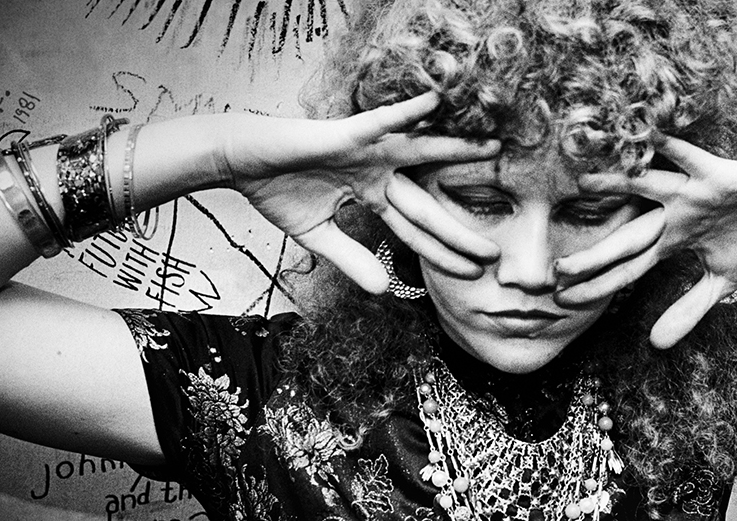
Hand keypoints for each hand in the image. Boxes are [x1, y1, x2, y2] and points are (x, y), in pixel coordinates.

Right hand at [220, 93, 500, 293]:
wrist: (240, 161)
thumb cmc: (276, 188)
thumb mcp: (317, 235)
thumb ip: (351, 258)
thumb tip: (383, 290)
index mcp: (373, 194)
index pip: (415, 232)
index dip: (442, 253)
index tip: (473, 275)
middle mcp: (378, 171)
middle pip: (427, 204)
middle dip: (459, 231)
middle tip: (495, 254)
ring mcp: (366, 150)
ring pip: (420, 152)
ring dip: (458, 150)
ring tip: (496, 149)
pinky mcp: (346, 134)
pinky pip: (382, 121)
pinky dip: (408, 112)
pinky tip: (437, 103)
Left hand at [554, 136, 736, 347]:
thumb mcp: (720, 283)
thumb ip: (687, 311)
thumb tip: (655, 346)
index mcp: (670, 243)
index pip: (627, 270)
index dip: (597, 285)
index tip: (563, 301)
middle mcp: (673, 217)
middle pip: (626, 238)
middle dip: (595, 256)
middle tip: (556, 272)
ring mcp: (691, 195)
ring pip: (647, 188)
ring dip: (617, 185)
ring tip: (583, 182)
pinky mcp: (715, 176)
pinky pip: (689, 159)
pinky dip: (672, 147)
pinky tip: (648, 134)